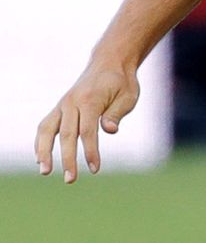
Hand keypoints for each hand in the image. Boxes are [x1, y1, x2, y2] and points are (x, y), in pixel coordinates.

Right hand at [36, 59, 140, 182]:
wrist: (110, 63)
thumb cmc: (122, 82)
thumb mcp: (128, 96)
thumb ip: (116, 113)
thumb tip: (109, 130)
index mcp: (90, 99)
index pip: (87, 130)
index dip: (90, 151)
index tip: (94, 169)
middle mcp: (71, 102)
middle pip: (66, 134)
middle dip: (67, 159)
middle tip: (70, 180)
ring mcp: (62, 104)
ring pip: (46, 129)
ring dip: (43, 151)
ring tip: (44, 172)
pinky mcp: (59, 108)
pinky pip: (45, 126)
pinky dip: (40, 142)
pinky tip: (41, 159)